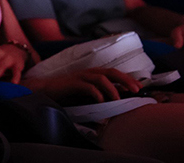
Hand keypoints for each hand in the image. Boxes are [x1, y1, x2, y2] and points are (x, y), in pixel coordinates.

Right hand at [22, 68, 140, 103]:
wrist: (43, 91)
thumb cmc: (64, 95)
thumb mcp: (84, 97)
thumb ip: (96, 100)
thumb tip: (109, 111)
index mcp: (92, 74)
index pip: (114, 73)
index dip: (128, 78)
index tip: (140, 87)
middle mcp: (88, 73)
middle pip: (111, 72)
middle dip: (126, 80)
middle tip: (137, 89)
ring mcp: (80, 76)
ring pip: (101, 77)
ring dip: (112, 87)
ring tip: (119, 98)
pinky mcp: (72, 83)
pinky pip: (87, 86)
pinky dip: (96, 93)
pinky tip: (101, 101)